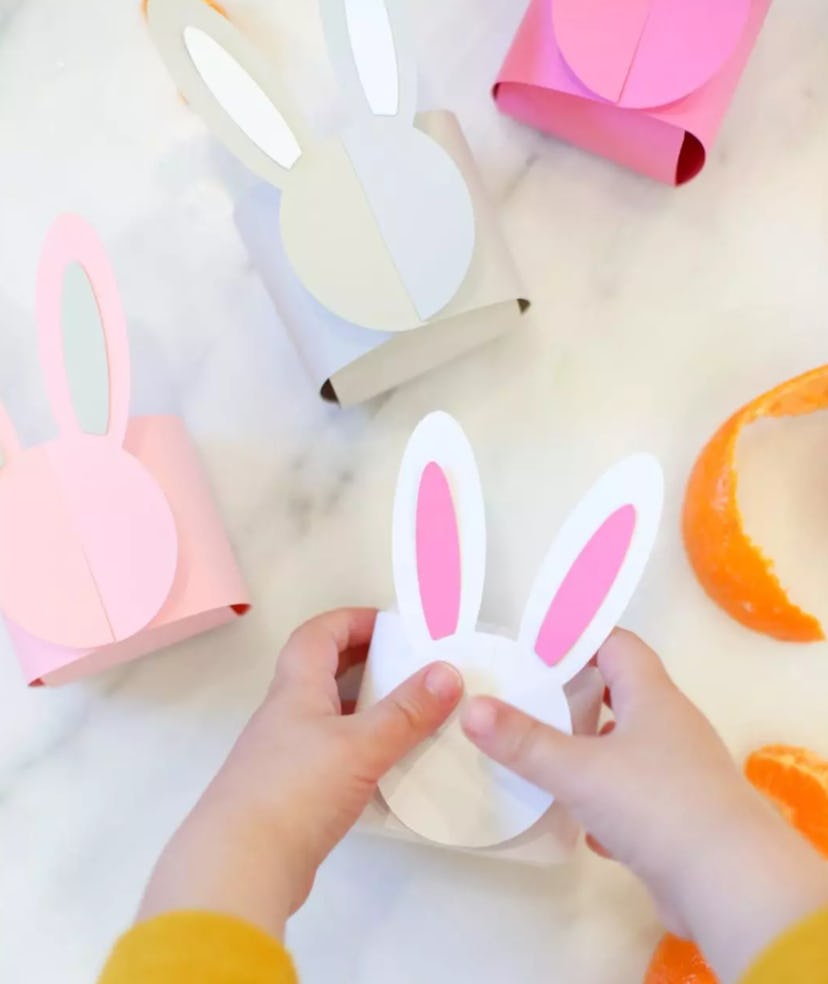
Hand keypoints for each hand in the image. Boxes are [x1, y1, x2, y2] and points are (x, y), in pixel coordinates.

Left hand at [139, 608, 462, 937]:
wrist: (241, 866)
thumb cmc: (296, 790)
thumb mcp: (361, 746)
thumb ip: (406, 711)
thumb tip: (447, 671)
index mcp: (296, 689)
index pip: (319, 634)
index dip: (354, 620)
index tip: (395, 626)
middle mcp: (286, 715)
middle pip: (323, 670)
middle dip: (365, 660)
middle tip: (410, 666)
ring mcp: (286, 755)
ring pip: (329, 714)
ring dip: (365, 707)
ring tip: (410, 713)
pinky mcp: (292, 794)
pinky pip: (332, 754)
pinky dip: (361, 749)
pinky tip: (388, 766)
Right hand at [462, 630, 827, 983]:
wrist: (728, 885)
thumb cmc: (656, 804)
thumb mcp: (578, 769)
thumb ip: (523, 740)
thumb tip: (471, 707)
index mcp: (652, 697)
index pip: (617, 645)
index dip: (578, 639)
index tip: (534, 646)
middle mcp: (670, 726)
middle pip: (620, 692)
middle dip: (575, 694)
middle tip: (528, 697)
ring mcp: (678, 773)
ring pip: (625, 746)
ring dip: (588, 749)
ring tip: (542, 754)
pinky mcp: (677, 818)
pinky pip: (633, 795)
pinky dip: (603, 800)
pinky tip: (576, 819)